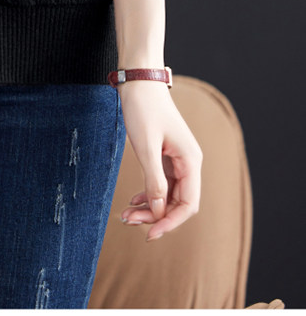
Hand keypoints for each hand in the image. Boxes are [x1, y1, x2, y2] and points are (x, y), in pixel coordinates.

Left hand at [117, 81, 202, 240]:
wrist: (139, 80)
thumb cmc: (143, 108)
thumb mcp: (145, 146)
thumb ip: (153, 180)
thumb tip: (158, 212)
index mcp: (190, 160)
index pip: (188, 204)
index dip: (171, 222)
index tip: (150, 235)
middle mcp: (188, 162)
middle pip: (177, 202)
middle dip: (155, 216)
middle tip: (127, 222)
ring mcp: (177, 159)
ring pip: (168, 194)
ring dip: (149, 207)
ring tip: (125, 215)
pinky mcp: (165, 155)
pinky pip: (161, 183)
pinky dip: (148, 194)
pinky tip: (133, 202)